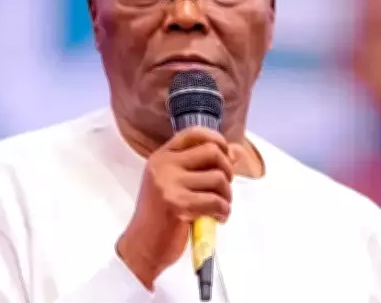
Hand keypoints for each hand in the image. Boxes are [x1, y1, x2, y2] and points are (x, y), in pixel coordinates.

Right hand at [116, 127, 234, 289]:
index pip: (194, 134)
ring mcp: (168, 183)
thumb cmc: (162, 216)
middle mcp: (163, 165)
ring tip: (219, 207)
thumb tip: (237, 151)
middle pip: (212, 152)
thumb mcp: (177, 184)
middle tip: (223, 189)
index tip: (226, 156)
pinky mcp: (177, 204)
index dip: (217, 140)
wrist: (143, 246)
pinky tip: (217, 218)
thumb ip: (204, 166)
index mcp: (162, 157)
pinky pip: (215, 201)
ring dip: (227, 196)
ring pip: (218, 178)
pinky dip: (223, 211)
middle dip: (227, 171)